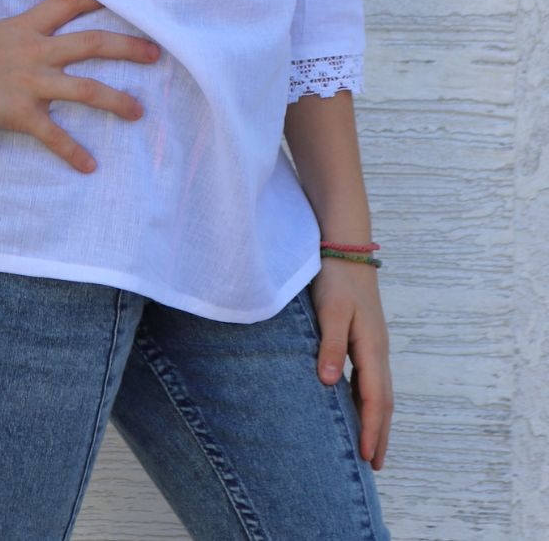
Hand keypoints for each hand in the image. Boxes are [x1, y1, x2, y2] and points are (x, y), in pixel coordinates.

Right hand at [0, 0, 161, 172]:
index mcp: (28, 27)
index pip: (68, 3)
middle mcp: (39, 52)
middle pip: (94, 44)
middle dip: (128, 48)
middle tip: (155, 54)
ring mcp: (35, 82)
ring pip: (87, 90)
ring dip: (117, 101)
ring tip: (139, 112)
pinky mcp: (25, 113)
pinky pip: (54, 135)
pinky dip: (73, 152)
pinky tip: (90, 166)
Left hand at [308, 257, 393, 470]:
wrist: (346, 246)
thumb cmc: (336, 278)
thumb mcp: (331, 310)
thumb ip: (330, 346)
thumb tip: (329, 384)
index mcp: (371, 347)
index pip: (374, 399)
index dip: (371, 430)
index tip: (368, 459)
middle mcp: (378, 349)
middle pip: (384, 402)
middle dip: (380, 434)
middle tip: (375, 466)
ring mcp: (374, 344)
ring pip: (380, 391)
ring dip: (377, 420)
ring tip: (371, 446)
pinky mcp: (366, 337)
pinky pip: (372, 378)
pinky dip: (370, 400)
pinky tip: (357, 406)